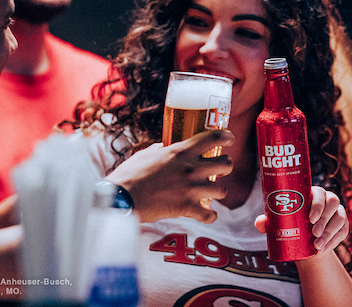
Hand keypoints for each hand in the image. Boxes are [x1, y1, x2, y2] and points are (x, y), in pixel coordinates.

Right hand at [105, 130, 233, 222]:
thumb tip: (165, 147)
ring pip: (222, 190)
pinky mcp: (187, 208)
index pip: (214, 137)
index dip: (227, 136)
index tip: (229, 139)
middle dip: (225, 166)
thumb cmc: (130, 174)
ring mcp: (191, 189)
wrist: (122, 197)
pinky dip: (210, 216)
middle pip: (225, 164)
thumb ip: (160, 150)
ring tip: (211, 193)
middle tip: (219, 169)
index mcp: (181, 151)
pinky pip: (210, 215)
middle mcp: (191, 168)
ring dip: (218, 191)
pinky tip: (207, 214)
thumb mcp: (145, 154)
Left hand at [254, 186, 348, 252]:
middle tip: (313, 232)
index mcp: (312, 193)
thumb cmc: (290, 226)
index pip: (319, 192)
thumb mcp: (279, 223)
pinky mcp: (344, 226)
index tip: (310, 217)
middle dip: (324, 219)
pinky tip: (325, 248)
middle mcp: (328, 199)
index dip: (317, 203)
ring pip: (339, 218)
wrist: (304, 243)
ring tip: (317, 245)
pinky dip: (334, 241)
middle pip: (332, 203)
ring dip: (329, 232)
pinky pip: (343, 231)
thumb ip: (268, 222)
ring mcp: (338, 212)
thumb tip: (259, 223)